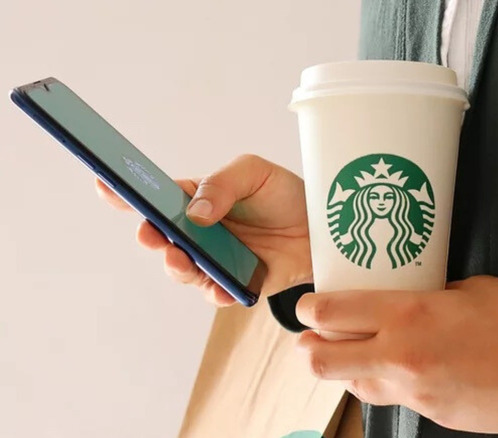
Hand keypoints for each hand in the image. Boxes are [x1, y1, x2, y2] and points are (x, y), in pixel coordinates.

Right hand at [96, 154, 310, 305]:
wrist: (324, 227)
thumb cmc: (284, 194)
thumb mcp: (255, 173)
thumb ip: (222, 184)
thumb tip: (194, 212)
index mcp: (196, 199)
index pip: (155, 197)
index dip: (125, 193)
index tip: (104, 185)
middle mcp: (199, 232)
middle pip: (162, 238)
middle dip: (151, 236)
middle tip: (150, 233)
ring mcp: (215, 259)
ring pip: (183, 269)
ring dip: (177, 266)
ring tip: (181, 259)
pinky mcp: (237, 283)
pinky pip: (218, 293)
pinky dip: (216, 292)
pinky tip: (220, 288)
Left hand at [295, 275, 497, 432]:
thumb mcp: (463, 289)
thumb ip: (422, 298)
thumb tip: (400, 303)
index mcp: (406, 316)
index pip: (330, 314)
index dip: (307, 310)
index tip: (307, 307)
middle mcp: (400, 358)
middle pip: (322, 362)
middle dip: (309, 348)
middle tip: (315, 337)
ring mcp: (415, 394)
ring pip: (355, 387)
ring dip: (350, 370)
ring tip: (366, 354)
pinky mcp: (433, 416)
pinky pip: (398, 401)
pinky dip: (394, 385)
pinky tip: (418, 370)